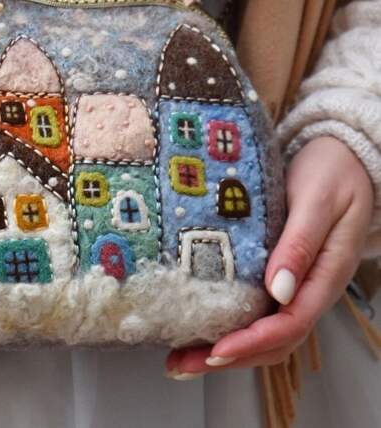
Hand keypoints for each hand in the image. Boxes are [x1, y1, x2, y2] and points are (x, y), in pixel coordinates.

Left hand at [165, 136, 373, 378]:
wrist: (340, 156)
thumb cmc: (332, 173)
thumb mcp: (318, 202)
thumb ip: (300, 244)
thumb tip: (279, 290)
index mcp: (323, 275)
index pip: (290, 325)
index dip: (253, 342)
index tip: (216, 351)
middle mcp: (307, 287)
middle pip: (272, 340)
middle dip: (228, 357)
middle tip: (182, 366)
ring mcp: (293, 282)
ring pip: (262, 330)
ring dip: (224, 348)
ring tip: (181, 357)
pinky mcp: (276, 271)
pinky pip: (255, 308)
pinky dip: (227, 323)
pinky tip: (200, 324)